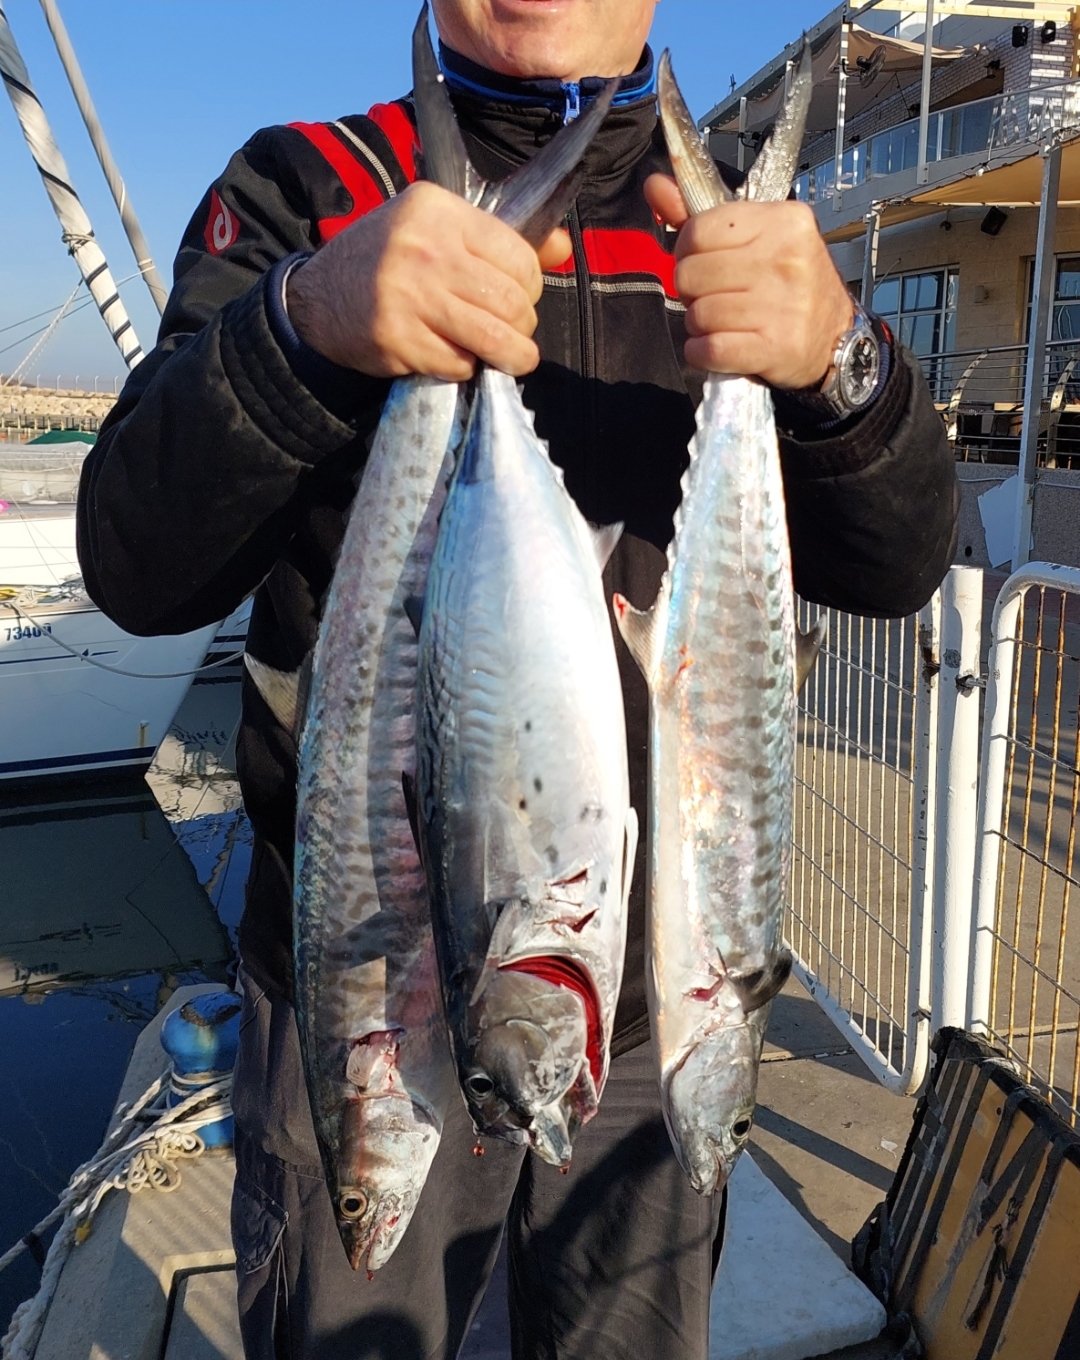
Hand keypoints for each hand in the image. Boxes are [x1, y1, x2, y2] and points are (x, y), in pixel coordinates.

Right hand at [286, 181, 571, 381]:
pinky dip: (466, 367)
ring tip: (512, 358)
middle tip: (513, 333)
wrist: (317, 297)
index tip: (518, 298)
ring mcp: (408, 295)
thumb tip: (563, 246)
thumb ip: (498, 240)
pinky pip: (458, 363)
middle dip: (523, 326)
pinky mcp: (396, 338)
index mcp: (437, 210)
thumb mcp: (436, 232)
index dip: (530, 287)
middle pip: (510, 301)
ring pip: (492, 337)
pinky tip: (454, 357)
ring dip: (512, 356)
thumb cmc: (388, 262)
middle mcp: (424, 248)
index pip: (517, 257)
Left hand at [644, 174, 853, 389]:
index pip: (698, 231)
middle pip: (691, 274)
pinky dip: (702, 353)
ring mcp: (782, 305)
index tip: (704, 262)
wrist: (836, 338)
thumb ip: (702, 216)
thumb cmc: (790, 284)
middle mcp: (785, 259)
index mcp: (782, 220)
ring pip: (698, 314)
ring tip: (723, 322)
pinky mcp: (775, 347)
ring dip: (699, 325)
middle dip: (692, 291)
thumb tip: (654, 185)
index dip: (688, 252)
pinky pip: (709, 349)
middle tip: (715, 297)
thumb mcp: (758, 238)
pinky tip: (718, 347)